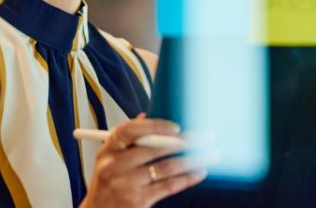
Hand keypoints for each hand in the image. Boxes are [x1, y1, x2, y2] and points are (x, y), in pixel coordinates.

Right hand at [80, 114, 209, 207]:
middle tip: (204, 138)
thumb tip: (145, 117)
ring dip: (191, 160)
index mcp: (107, 150)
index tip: (176, 127)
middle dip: (184, 142)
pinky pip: (167, 186)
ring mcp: (125, 185)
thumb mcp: (109, 160)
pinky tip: (198, 172)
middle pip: (154, 148)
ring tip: (208, 155)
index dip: (154, 126)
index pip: (130, 130)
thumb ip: (127, 140)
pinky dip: (186, 179)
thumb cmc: (107, 184)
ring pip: (165, 168)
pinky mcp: (137, 202)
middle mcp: (114, 166)